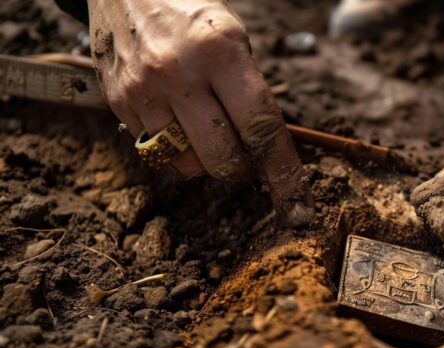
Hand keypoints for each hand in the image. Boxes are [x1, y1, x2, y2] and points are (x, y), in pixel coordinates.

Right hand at [87, 0, 312, 224]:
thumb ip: (248, 89)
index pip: (261, 127)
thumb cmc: (192, 12)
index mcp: (220, 53)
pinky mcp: (118, 101)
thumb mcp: (233, 36)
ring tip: (207, 130)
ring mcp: (143, 90)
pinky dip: (175, 149)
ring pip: (187, 164)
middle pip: (223, 158)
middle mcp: (179, 74)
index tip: (298, 205)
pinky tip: (177, 119)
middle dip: (242, 169)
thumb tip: (266, 149)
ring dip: (206, 161)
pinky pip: (155, 152)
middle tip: (245, 154)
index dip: (283, 171)